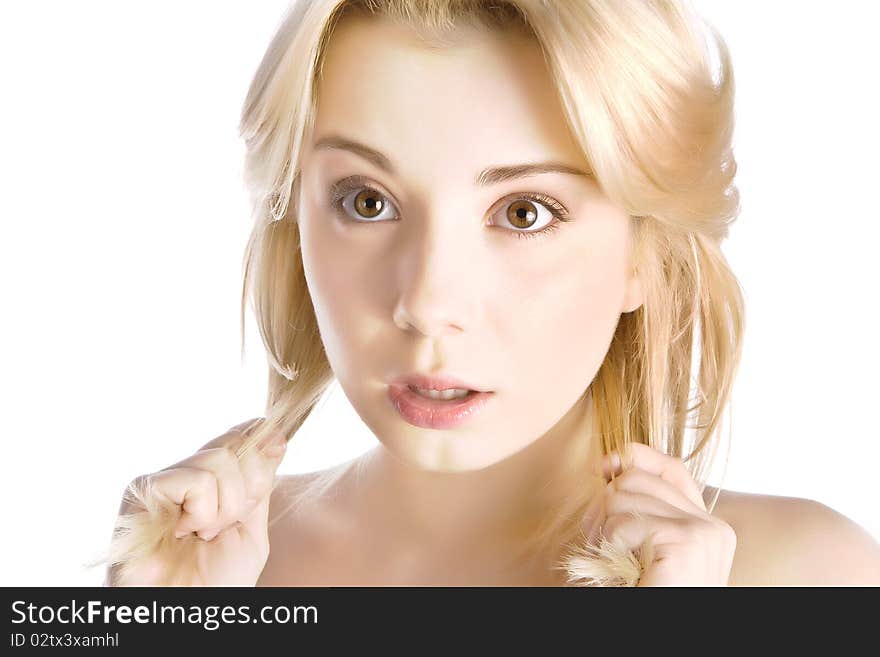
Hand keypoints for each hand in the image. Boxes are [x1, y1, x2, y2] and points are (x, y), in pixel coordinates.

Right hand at [107, 418, 287, 585]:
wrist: (184, 612)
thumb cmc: (214, 583)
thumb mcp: (251, 528)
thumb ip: (260, 482)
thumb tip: (276, 433)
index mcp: (208, 481)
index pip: (241, 435)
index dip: (261, 448)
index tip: (269, 469)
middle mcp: (183, 474)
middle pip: (235, 445)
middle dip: (246, 491)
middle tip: (223, 528)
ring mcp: (161, 480)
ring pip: (220, 459)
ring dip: (224, 509)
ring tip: (200, 536)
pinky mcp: (141, 489)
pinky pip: (198, 480)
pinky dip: (202, 513)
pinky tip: (181, 533)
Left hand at [592, 443, 736, 585]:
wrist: (669, 641)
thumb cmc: (649, 596)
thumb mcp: (641, 550)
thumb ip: (634, 509)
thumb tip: (611, 464)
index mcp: (705, 526)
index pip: (670, 468)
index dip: (635, 457)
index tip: (606, 466)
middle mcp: (713, 526)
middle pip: (638, 479)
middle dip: (606, 507)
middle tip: (604, 546)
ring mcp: (704, 533)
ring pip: (624, 496)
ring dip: (606, 532)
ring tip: (618, 565)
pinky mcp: (688, 542)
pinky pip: (624, 523)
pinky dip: (612, 548)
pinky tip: (627, 573)